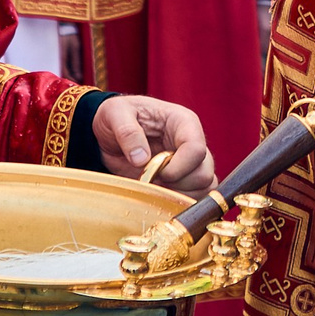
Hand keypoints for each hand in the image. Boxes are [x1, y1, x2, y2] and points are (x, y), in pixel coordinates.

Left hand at [90, 94, 216, 189]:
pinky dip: (179, 202)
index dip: (177, 167)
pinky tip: (158, 194)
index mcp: (183, 123)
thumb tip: (141, 159)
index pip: (196, 150)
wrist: (110, 132)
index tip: (155, 171)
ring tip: (154, 186)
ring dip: (178, 195)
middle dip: (177, 183)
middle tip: (152, 179)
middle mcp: (193, 143)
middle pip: (203, 174)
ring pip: (203, 188)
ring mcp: (191, 163)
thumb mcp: (114, 113)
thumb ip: (127, 132)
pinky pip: (196, 197)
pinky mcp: (184, 180)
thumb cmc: (117, 115)